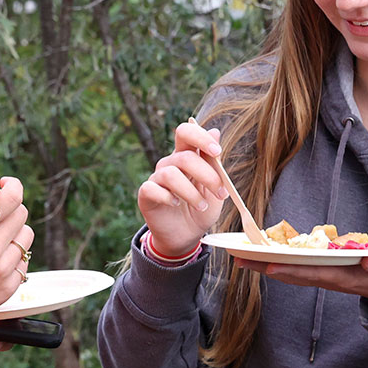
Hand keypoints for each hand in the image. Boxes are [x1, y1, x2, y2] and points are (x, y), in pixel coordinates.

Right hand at [0, 174, 34, 313]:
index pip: (11, 197)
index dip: (13, 186)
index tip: (7, 186)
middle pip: (21, 213)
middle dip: (10, 209)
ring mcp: (2, 269)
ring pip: (26, 236)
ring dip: (14, 232)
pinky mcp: (9, 286)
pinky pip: (24, 261)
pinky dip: (12, 257)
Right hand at [137, 121, 228, 256]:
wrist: (187, 236)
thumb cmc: (201, 208)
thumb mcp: (215, 187)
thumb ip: (214, 162)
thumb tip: (215, 131)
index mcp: (186, 156)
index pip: (186, 133)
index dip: (200, 137)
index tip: (217, 152)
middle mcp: (169, 164)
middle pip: (184, 156)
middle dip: (207, 175)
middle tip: (221, 193)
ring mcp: (156, 178)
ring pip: (171, 174)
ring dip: (191, 192)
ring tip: (202, 206)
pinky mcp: (146, 195)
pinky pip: (152, 189)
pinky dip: (168, 197)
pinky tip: (177, 204)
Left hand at [235, 248, 367, 312]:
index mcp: (342, 276)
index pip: (311, 272)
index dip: (290, 269)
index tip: (268, 264)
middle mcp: (327, 278)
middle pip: (291, 273)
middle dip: (265, 266)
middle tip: (238, 258)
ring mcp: (323, 276)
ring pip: (289, 271)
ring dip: (265, 265)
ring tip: (241, 257)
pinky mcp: (322, 272)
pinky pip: (295, 267)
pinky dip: (277, 261)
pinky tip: (262, 255)